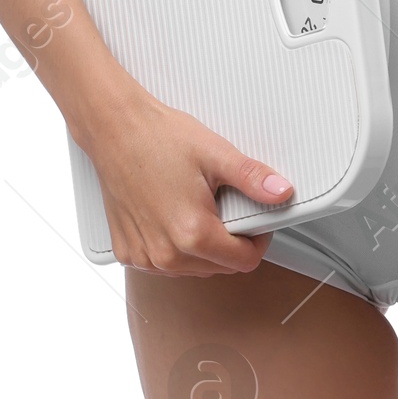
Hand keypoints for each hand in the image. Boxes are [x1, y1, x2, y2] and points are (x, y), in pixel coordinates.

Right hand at [77, 82, 295, 274]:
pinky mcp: (127, 253)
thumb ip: (252, 179)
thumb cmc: (159, 138)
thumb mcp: (215, 154)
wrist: (115, 130)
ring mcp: (143, 257)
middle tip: (225, 205)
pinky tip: (172, 215)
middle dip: (231, 242)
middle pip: (219, 267)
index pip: (244, 261)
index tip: (255, 219)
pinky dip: (175, 247)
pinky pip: (164, 263)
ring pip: (192, 268)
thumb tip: (282, 193)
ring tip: (197, 207)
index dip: (258, 240)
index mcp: (192, 233)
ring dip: (203, 247)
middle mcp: (165, 255)